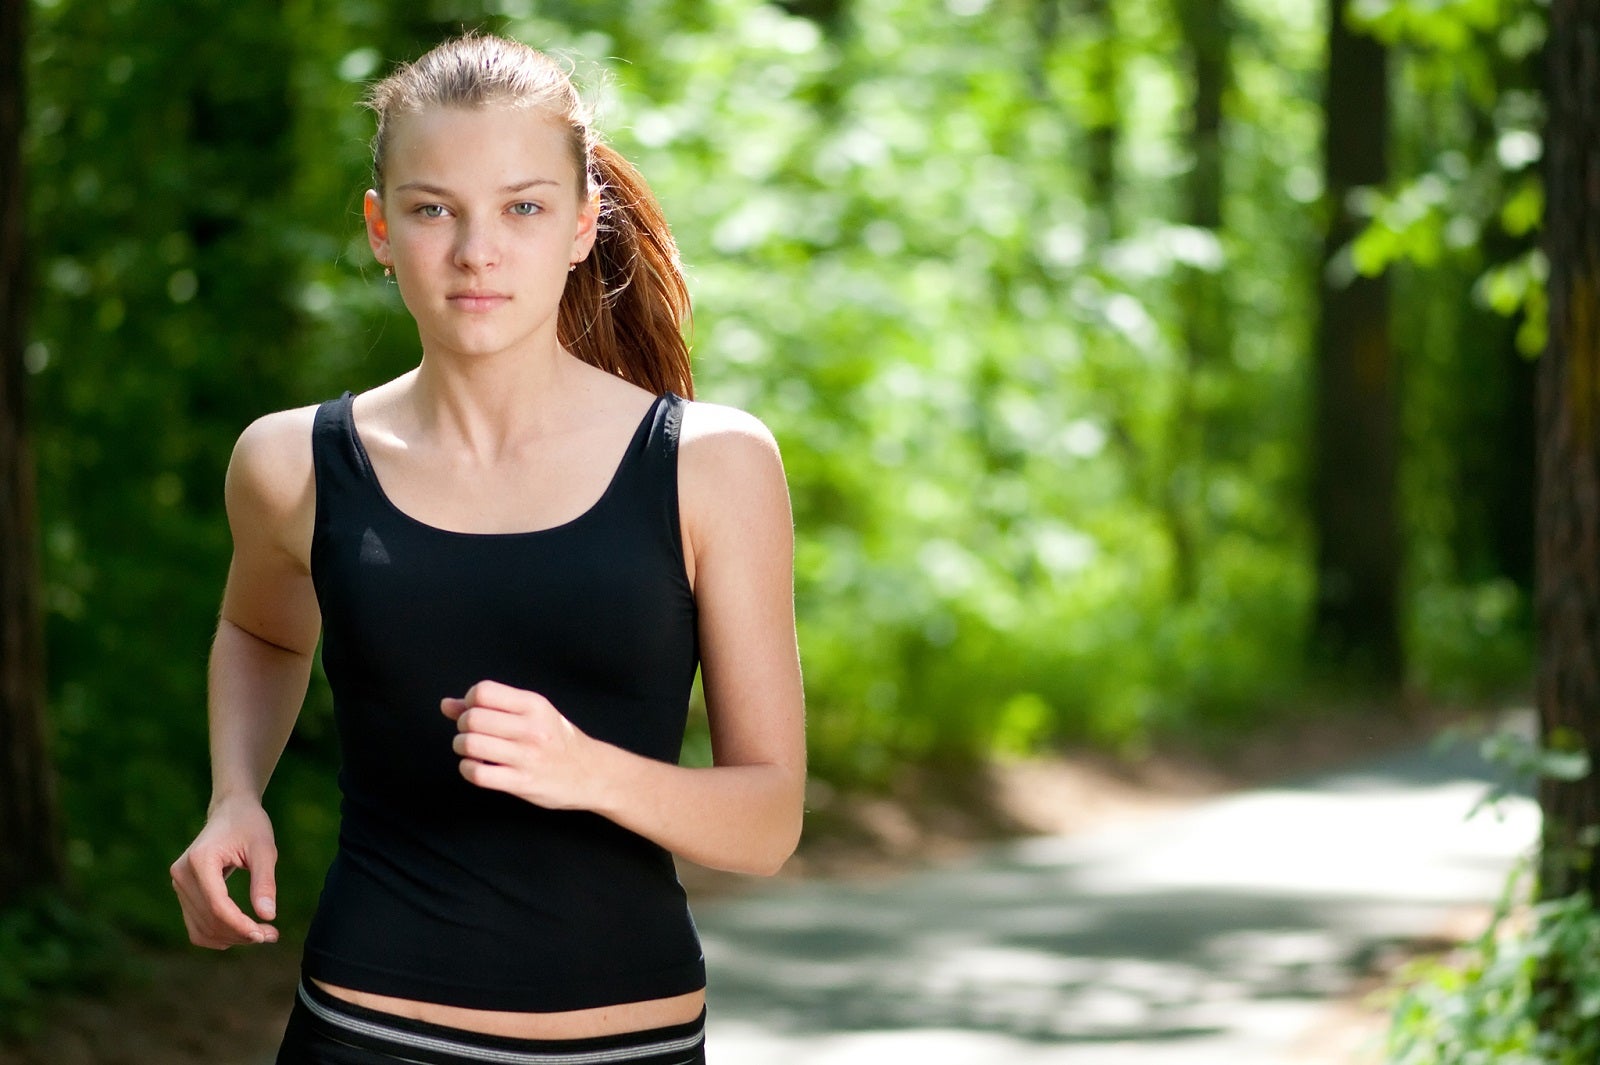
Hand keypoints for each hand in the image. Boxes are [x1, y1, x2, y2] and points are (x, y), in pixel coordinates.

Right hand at [169, 795, 279, 948]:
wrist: (230, 811)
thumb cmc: (249, 825)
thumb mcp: (264, 849)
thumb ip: (264, 881)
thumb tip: (268, 915)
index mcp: (200, 861)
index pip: (217, 905)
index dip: (240, 925)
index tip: (265, 934)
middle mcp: (181, 875)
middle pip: (209, 920)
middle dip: (241, 933)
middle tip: (272, 935)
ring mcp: (178, 885)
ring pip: (201, 928)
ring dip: (231, 938)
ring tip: (262, 934)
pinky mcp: (183, 892)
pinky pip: (196, 925)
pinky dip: (218, 934)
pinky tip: (242, 932)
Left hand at [442, 680, 600, 809]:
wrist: (591, 772)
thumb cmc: (557, 740)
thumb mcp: (532, 714)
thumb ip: (490, 706)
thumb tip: (446, 705)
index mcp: (534, 705)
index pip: (483, 692)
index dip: (469, 701)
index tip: (476, 711)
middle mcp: (531, 728)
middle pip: (472, 718)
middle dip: (463, 726)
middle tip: (472, 733)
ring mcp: (527, 756)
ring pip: (471, 745)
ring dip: (462, 748)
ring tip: (472, 750)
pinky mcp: (522, 782)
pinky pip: (478, 774)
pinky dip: (468, 769)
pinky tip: (477, 767)